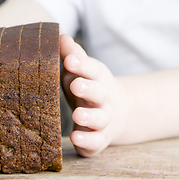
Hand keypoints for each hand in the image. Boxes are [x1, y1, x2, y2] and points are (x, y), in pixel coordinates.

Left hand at [60, 35, 129, 156]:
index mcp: (98, 80)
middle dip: (89, 89)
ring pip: (99, 120)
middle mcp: (103, 101)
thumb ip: (73, 56)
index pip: (93, 70)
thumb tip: (61, 36)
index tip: (69, 59)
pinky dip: (87, 141)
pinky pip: (95, 143)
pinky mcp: (99, 140)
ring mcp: (103, 121)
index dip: (82, 65)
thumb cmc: (90, 88)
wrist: (117, 113)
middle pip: (99, 94)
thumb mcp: (82, 71)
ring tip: (77, 115)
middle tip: (76, 85)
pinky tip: (76, 138)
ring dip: (90, 117)